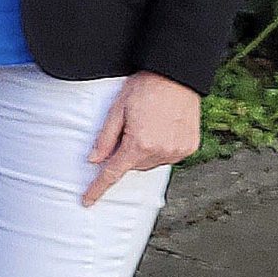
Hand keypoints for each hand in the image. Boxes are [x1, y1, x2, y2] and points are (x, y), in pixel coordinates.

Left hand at [83, 71, 200, 205]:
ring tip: (147, 124)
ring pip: (150, 163)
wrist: (176, 75)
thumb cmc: (144, 88)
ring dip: (143, 151)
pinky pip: (168, 157)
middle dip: (125, 154)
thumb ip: (105, 138)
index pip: (113, 173)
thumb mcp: (117, 110)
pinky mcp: (190, 147)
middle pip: (133, 166)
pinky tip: (161, 129)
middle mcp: (161, 152)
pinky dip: (160, 149)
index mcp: (139, 144)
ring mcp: (178, 151)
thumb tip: (94, 161)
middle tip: (128, 128)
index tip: (87, 201)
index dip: (98, 188)